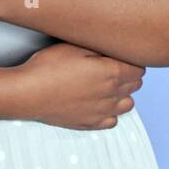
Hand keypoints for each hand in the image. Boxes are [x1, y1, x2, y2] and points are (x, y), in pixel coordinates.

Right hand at [10, 42, 145, 129]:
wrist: (29, 93)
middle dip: (130, 75)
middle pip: (136, 85)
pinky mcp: (90, 123)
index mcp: (111, 72)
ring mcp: (102, 111)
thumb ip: (99, 47)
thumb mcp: (75, 46)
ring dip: (123, 94)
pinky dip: (111, 112)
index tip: (122, 55)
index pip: (139, 68)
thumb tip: (112, 47)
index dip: (132, 59)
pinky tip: (99, 102)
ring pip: (128, 104)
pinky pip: (113, 121)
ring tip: (108, 84)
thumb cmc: (48, 67)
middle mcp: (111, 94)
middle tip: (114, 65)